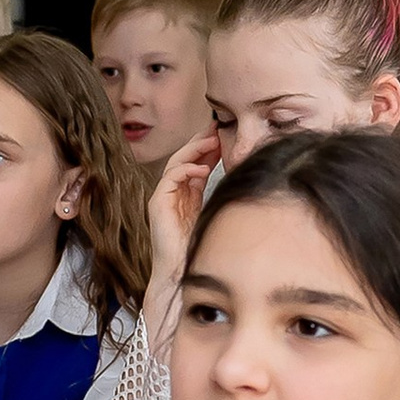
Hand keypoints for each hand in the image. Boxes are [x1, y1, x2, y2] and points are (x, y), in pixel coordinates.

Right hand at [146, 132, 220, 291]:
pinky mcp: (157, 203)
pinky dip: (185, 169)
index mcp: (187, 195)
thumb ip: (222, 196)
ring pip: (176, 163)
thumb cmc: (201, 247)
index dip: (208, 147)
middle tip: (217, 127)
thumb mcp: (216, 214)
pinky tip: (203, 167)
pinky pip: (170, 177)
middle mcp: (173, 193)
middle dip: (201, 141)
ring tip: (211, 140)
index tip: (224, 134)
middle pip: (184, 158)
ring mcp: (164, 197)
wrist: (181, 271)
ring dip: (194, 150)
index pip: (196, 163)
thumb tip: (242, 178)